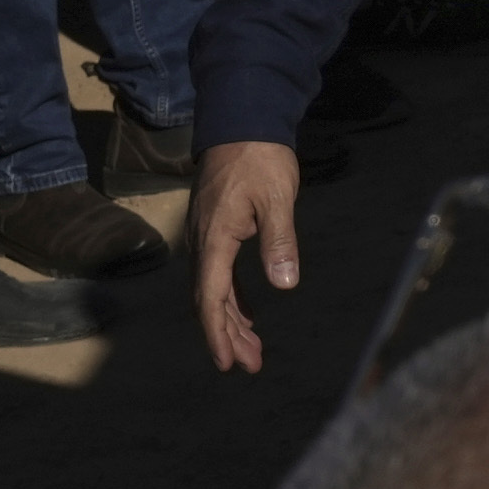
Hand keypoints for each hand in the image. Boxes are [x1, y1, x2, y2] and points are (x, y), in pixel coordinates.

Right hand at [192, 140, 305, 372]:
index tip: (227, 362)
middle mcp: (204, 244)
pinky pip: (221, 274)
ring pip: (215, 290)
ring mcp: (208, 237)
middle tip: (248, 366)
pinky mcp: (219, 230)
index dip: (218, 332)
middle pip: (210, 301)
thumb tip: (284, 285)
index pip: (211, 298)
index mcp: (215, 240)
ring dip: (232, 320)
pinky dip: (234, 297)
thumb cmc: (260, 159)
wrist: (242, 122)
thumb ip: (279, 240)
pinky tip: (250, 313)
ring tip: (251, 350)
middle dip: (227, 335)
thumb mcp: (277, 198)